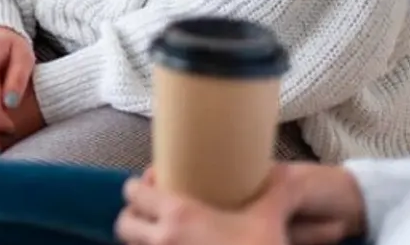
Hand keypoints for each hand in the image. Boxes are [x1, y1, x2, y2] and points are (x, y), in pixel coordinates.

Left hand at [115, 164, 366, 244]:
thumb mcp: (269, 220)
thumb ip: (276, 191)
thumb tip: (286, 172)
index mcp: (178, 216)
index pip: (133, 193)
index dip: (140, 185)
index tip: (159, 182)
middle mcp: (162, 241)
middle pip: (124, 225)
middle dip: (134, 216)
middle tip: (156, 211)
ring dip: (142, 239)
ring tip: (165, 233)